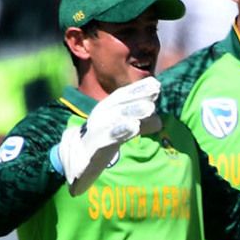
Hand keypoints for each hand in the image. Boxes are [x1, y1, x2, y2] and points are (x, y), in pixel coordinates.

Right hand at [56, 76, 161, 194]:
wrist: (80, 155)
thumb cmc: (106, 136)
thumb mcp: (124, 127)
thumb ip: (142, 123)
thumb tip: (158, 120)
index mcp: (109, 107)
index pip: (124, 94)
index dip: (139, 88)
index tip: (156, 83)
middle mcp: (103, 113)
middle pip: (121, 102)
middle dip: (138, 95)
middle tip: (156, 90)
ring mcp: (98, 128)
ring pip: (116, 117)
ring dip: (133, 110)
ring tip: (150, 108)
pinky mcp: (96, 144)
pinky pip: (109, 136)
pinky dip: (121, 130)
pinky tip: (134, 126)